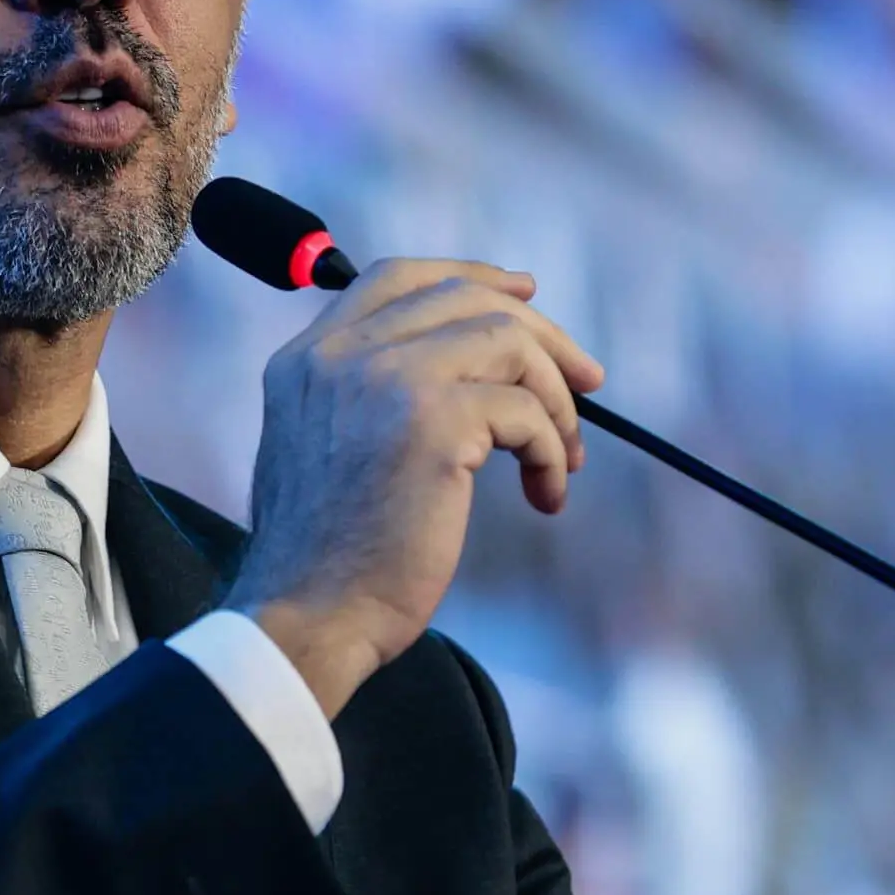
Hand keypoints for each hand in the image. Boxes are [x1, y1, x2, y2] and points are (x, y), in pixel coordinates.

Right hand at [230, 258, 602, 717]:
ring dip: (555, 402)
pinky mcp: (435, 423)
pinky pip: (528, 412)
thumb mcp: (324, 448)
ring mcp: (386, 380)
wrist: (308, 617)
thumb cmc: (325, 558)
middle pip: (467, 300)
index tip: (526, 295)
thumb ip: (368, 394)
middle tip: (586, 383)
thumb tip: (469, 369)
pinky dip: (554, 452)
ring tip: (565, 458)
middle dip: (542, 336)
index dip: (472, 278)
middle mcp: (341, 354)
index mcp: (308, 357)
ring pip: (509, 344)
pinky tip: (546, 495)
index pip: (398, 277)